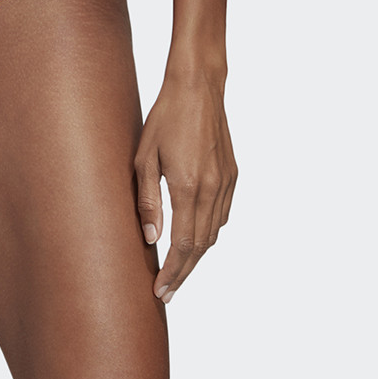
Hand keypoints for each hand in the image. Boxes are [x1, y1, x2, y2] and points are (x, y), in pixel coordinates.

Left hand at [134, 69, 236, 302]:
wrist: (198, 86)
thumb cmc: (165, 116)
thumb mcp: (144, 155)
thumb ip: (147, 199)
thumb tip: (150, 238)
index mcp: (189, 186)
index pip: (183, 244)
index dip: (172, 272)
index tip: (160, 292)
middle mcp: (213, 189)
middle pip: (201, 246)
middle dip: (184, 273)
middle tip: (167, 292)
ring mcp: (227, 182)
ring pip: (214, 233)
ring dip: (196, 255)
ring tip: (178, 270)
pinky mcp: (233, 175)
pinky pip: (223, 214)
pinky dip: (210, 232)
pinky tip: (195, 236)